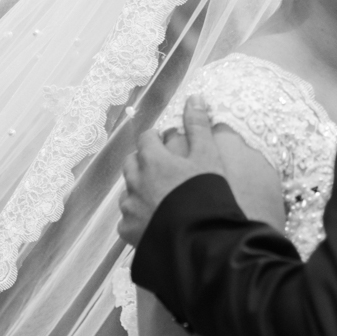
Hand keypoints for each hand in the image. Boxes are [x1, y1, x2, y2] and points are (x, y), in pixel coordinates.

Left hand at [117, 94, 225, 245]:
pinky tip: (154, 220)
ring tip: (160, 196)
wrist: (198, 238)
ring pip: (128, 190)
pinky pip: (128, 219)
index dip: (158, 139)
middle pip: (132, 163)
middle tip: (165, 168)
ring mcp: (130, 208)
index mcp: (152, 160)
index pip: (147, 138)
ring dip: (140, 188)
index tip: (170, 144)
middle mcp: (135, 181)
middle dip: (144, 161)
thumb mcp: (208, 155)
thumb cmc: (204, 193)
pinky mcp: (129, 231)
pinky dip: (138, 216)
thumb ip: (198, 126)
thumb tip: (194, 97)